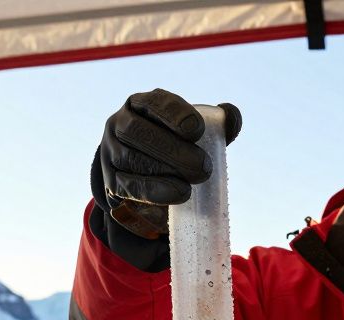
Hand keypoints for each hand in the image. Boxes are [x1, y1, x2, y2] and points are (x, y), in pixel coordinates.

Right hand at [95, 89, 241, 237]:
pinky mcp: (110, 181)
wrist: (145, 178)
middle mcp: (119, 123)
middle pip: (137, 132)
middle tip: (203, 167)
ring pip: (131, 158)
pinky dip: (154, 190)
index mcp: (141, 104)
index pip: (153, 102)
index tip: (197, 131)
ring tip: (193, 183)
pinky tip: (178, 194)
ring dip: (164, 171)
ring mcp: (111, 152)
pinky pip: (127, 185)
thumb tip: (232, 117)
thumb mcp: (193, 133)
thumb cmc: (174, 146)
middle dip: (171, 149)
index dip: (173, 114)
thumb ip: (217, 124)